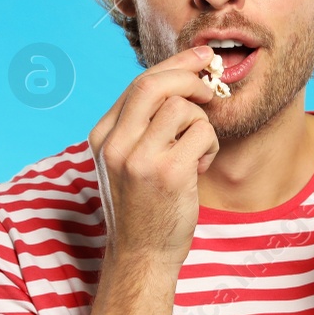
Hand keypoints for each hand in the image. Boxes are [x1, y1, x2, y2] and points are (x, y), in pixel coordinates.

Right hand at [88, 45, 221, 270]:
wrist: (142, 257)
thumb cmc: (143, 208)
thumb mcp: (128, 161)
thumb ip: (142, 124)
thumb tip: (181, 78)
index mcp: (102, 136)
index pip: (138, 84)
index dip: (175, 65)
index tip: (200, 57)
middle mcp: (115, 144)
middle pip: (155, 83)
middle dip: (190, 77)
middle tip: (211, 87)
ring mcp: (139, 158)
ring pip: (183, 107)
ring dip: (202, 123)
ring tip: (197, 152)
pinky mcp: (167, 172)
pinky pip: (202, 132)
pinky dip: (210, 146)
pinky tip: (200, 168)